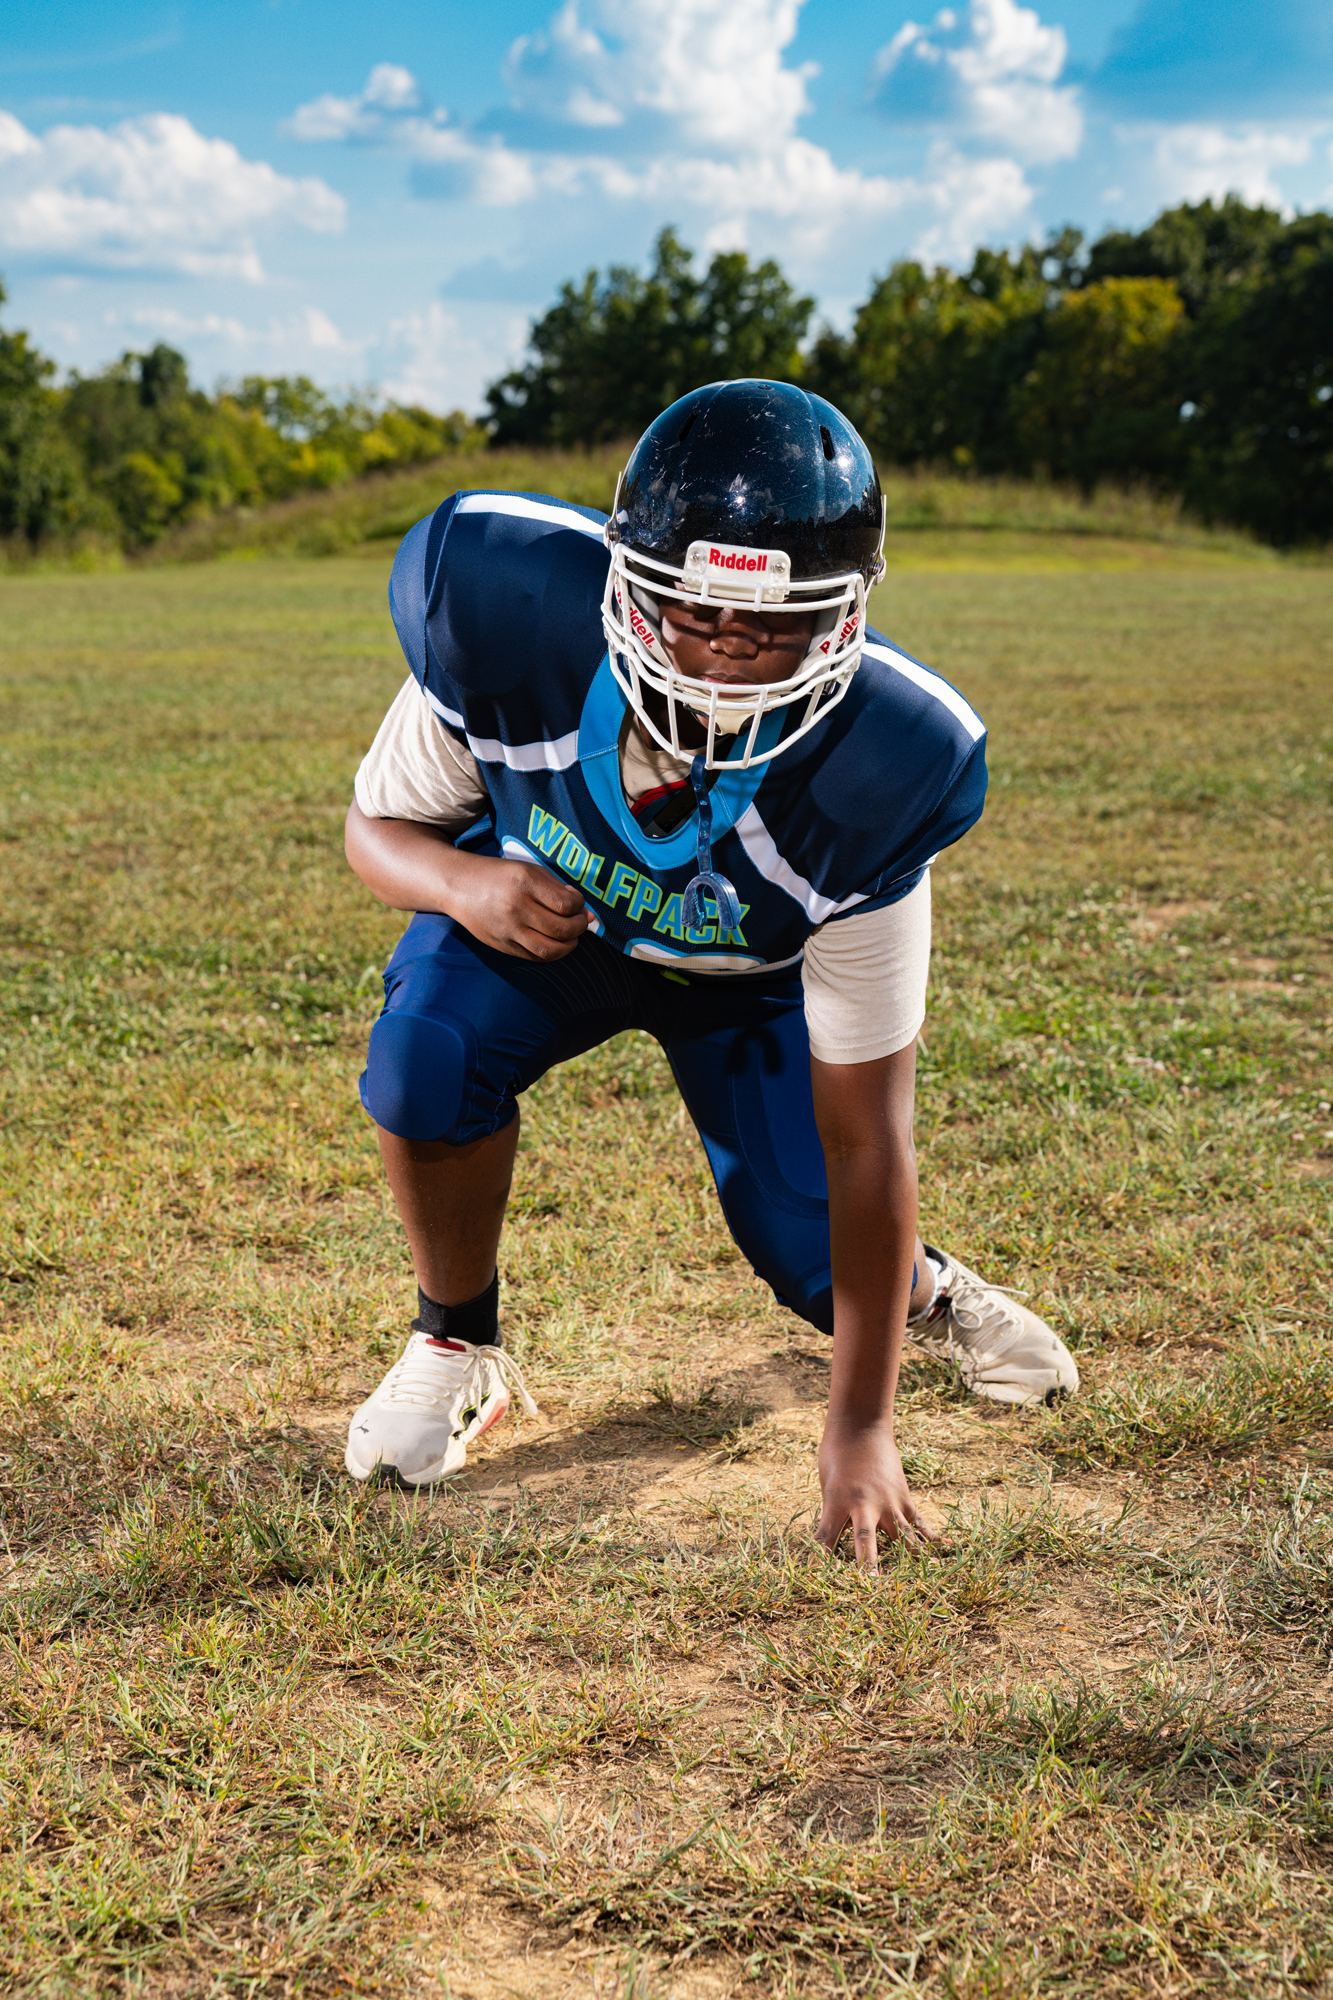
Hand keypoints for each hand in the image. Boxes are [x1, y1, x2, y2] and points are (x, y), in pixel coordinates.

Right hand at [451, 855, 590, 962]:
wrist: (458, 886)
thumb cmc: (499, 875)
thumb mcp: (529, 869)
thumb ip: (558, 888)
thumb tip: (587, 912)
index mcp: (524, 883)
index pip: (566, 904)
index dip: (580, 905)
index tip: (578, 903)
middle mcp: (516, 908)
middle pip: (562, 929)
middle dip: (580, 927)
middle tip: (581, 921)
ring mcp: (508, 930)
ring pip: (550, 950)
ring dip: (569, 945)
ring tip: (571, 936)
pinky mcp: (502, 945)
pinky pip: (535, 957)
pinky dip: (551, 953)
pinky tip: (554, 942)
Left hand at [814, 1415, 934, 1568]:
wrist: (861, 1426)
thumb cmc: (836, 1457)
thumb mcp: (827, 1487)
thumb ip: (836, 1518)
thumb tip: (836, 1548)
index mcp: (837, 1501)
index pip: (825, 1537)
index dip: (819, 1560)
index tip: (816, 1581)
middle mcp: (864, 1504)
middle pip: (864, 1542)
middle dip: (866, 1567)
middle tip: (869, 1591)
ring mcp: (888, 1502)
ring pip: (900, 1537)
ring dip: (907, 1561)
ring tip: (918, 1582)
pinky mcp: (904, 1498)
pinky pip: (919, 1523)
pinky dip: (932, 1538)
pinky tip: (947, 1549)